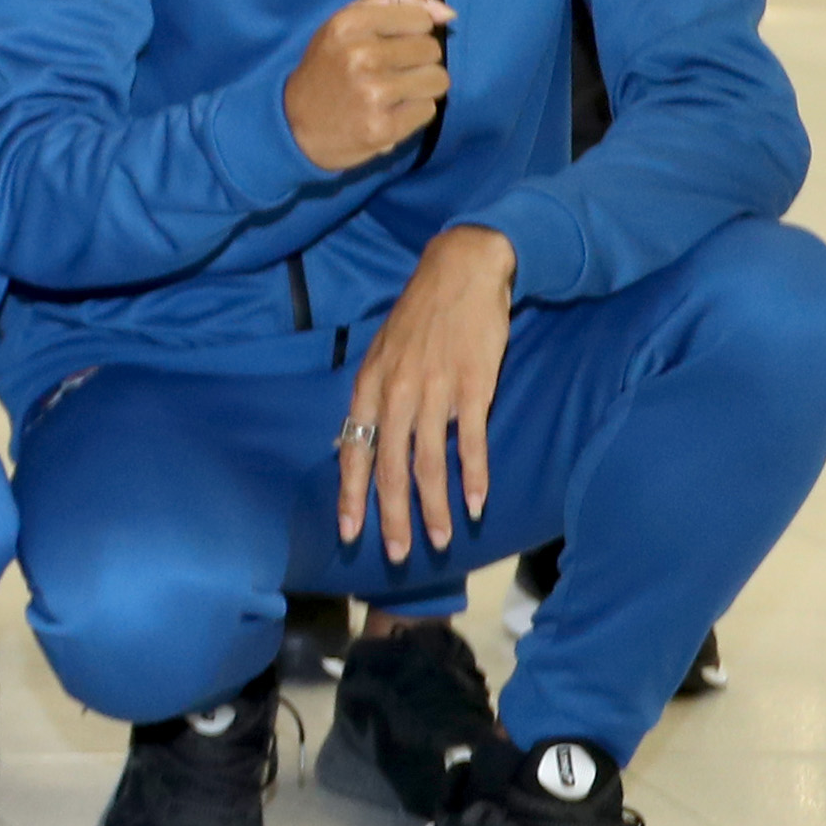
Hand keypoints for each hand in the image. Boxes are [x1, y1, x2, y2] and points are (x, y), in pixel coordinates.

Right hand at [282, 0, 453, 171]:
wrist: (294, 123)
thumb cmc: (329, 66)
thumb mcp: (347, 20)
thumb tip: (448, 14)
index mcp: (348, 23)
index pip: (419, 18)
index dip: (410, 31)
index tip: (388, 43)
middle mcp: (360, 55)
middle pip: (432, 49)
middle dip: (416, 60)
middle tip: (388, 71)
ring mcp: (373, 93)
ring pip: (438, 79)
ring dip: (421, 87)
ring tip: (394, 91)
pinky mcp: (384, 127)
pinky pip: (429, 109)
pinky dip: (413, 112)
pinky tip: (389, 111)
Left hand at [340, 224, 516, 563]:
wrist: (461, 272)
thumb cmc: (421, 316)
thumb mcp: (382, 352)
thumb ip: (374, 396)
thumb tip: (362, 439)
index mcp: (368, 386)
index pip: (354, 450)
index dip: (351, 494)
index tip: (350, 532)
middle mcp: (395, 393)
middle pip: (389, 467)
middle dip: (390, 515)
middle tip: (394, 554)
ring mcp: (433, 392)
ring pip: (428, 463)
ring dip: (433, 508)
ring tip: (439, 541)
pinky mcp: (471, 388)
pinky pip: (470, 442)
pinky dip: (473, 476)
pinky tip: (476, 503)